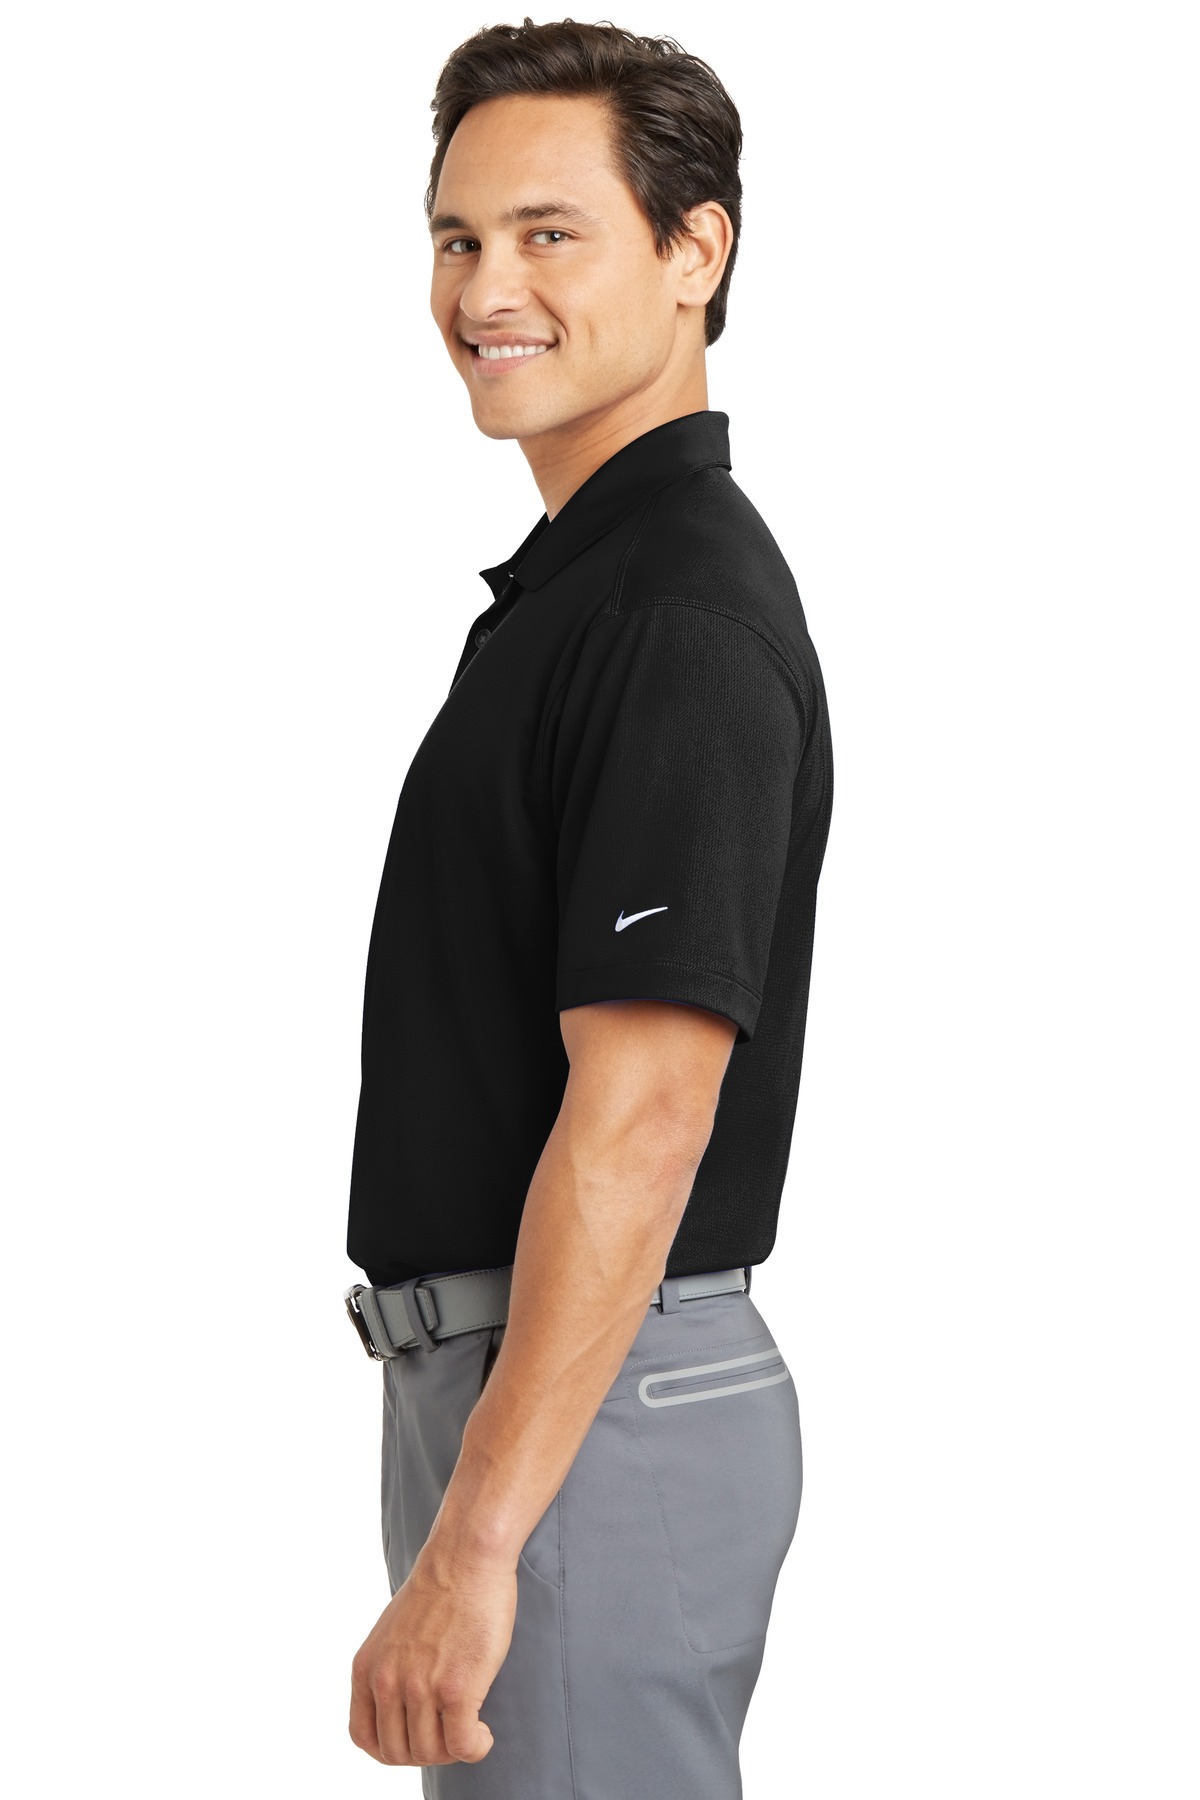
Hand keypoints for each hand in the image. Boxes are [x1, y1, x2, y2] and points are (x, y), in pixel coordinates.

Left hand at [348, 1536, 517, 1766]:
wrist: (465, 1558)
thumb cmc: (439, 1591)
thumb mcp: (392, 1634)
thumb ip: (389, 1670)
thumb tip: (401, 1709)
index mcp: (366, 1668)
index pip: (363, 1737)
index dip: (391, 1749)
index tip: (416, 1739)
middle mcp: (387, 1681)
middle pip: (398, 1752)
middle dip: (426, 1752)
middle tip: (450, 1733)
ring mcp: (420, 1686)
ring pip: (430, 1753)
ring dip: (452, 1750)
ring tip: (470, 1730)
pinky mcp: (456, 1688)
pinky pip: (462, 1745)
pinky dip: (475, 1748)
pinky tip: (484, 1734)